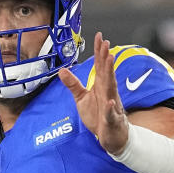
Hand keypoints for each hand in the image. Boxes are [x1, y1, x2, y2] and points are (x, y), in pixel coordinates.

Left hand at [58, 32, 129, 155]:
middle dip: (106, 58)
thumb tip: (62, 70)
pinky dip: (110, 108)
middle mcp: (107, 92)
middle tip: (106, 43)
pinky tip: (109, 101)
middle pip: (106, 72)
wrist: (111, 136)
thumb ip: (73, 84)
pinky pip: (111, 113)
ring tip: (110, 60)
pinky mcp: (111, 119)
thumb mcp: (81, 98)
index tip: (99, 36)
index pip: (100, 66)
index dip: (99, 51)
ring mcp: (110, 104)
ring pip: (111, 87)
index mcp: (101, 86)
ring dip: (111, 74)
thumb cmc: (98, 116)